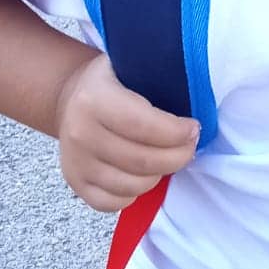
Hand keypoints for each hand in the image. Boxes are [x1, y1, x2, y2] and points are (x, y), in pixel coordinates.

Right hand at [55, 52, 199, 211]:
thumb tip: (198, 98)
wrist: (70, 98)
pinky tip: (143, 174)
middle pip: (143, 162)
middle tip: (189, 146)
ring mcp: (76, 162)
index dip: (177, 133)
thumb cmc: (112, 82)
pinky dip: (135, 194)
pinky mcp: (76, 183)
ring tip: (167, 158)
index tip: (194, 129)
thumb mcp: (130, 64)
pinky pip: (113, 203)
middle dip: (178, 157)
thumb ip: (159, 77)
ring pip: (132, 186)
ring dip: (160, 176)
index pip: (145, 126)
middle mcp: (80, 133)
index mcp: (94, 99)